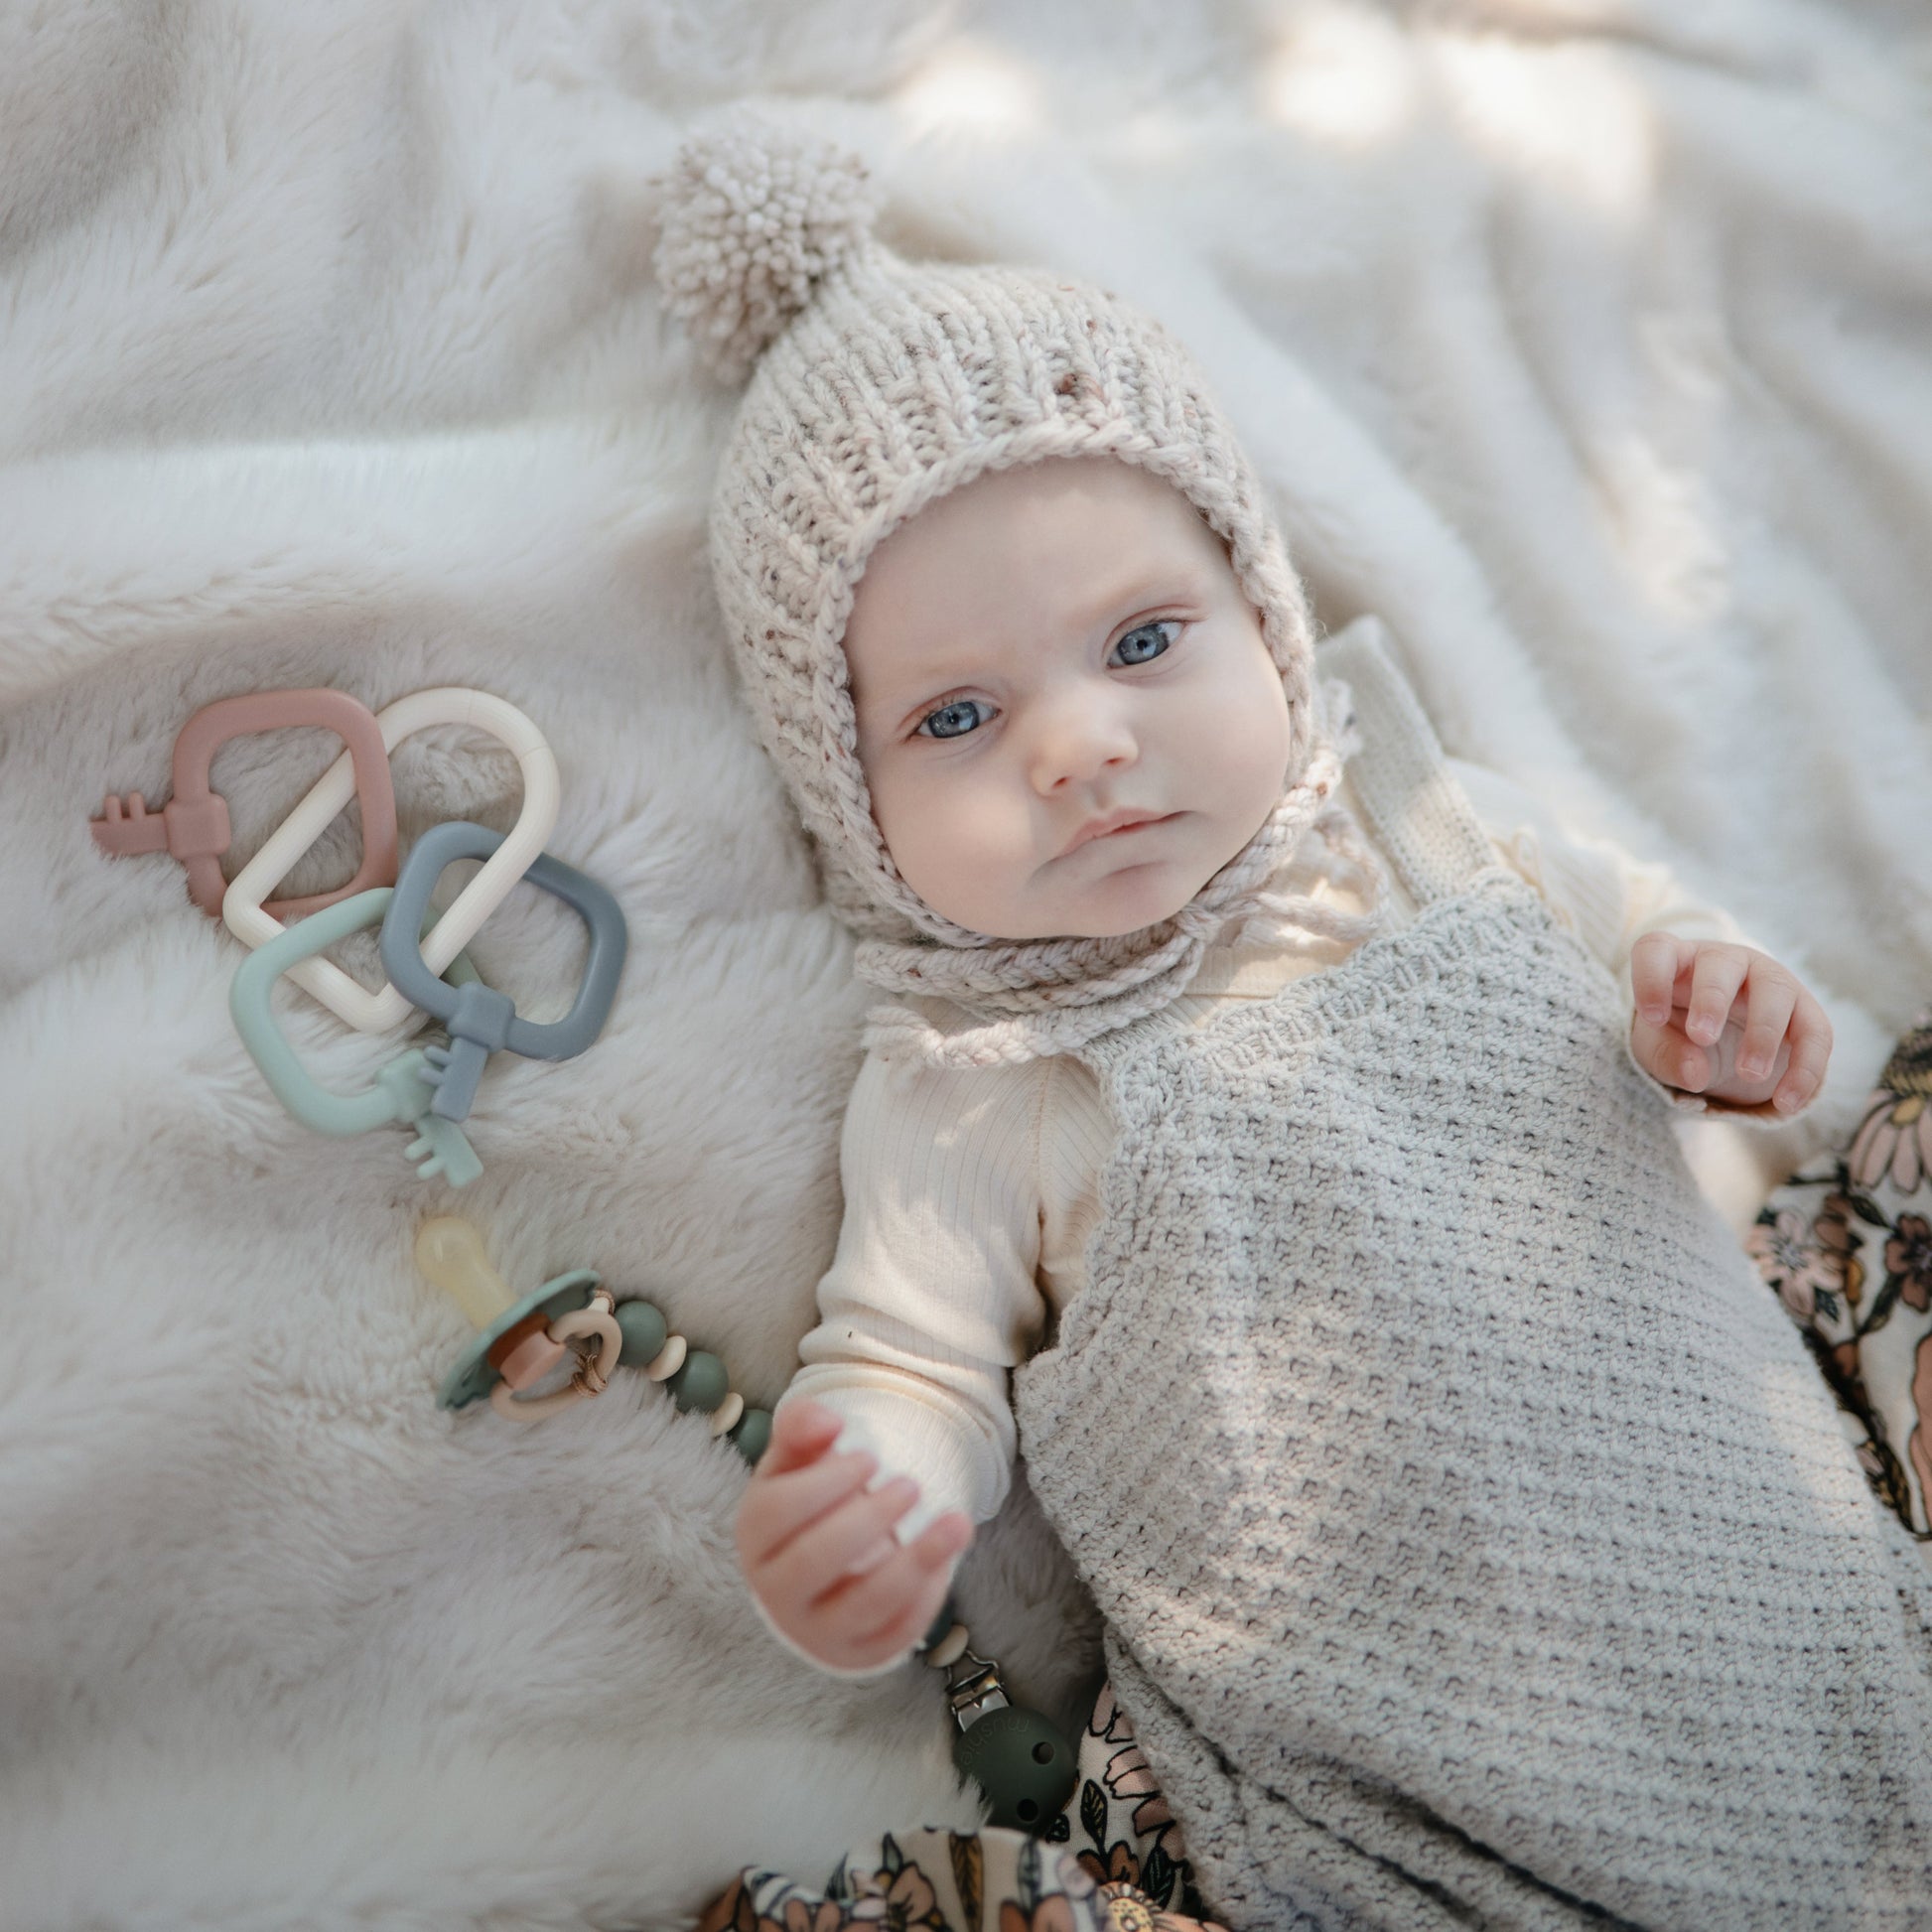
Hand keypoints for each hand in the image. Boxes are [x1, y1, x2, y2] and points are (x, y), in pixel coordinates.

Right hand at [736, 1399, 974, 1673]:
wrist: (822, 1569)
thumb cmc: (810, 1501)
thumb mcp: (798, 1460)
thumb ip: (803, 1427)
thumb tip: (827, 1420)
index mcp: (754, 1538)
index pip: (776, 1513)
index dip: (825, 1482)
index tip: (870, 1457)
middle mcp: (775, 1591)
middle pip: (814, 1561)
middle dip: (868, 1519)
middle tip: (911, 1485)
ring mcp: (815, 1630)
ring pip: (862, 1605)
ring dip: (914, 1561)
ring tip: (955, 1522)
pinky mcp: (856, 1652)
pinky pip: (894, 1633)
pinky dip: (926, 1597)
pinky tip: (946, 1559)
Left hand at [1628, 933, 1831, 1113]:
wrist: (1722, 1046)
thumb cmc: (1678, 1034)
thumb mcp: (1658, 1047)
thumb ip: (1666, 1055)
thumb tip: (1696, 1074)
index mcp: (1676, 962)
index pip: (1656, 950)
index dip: (1651, 979)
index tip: (1651, 1017)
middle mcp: (1724, 962)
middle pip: (1721, 963)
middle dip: (1712, 999)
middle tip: (1703, 1038)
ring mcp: (1768, 980)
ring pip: (1774, 991)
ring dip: (1763, 1033)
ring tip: (1750, 1075)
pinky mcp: (1804, 1009)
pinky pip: (1815, 1033)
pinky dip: (1805, 1069)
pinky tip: (1787, 1101)